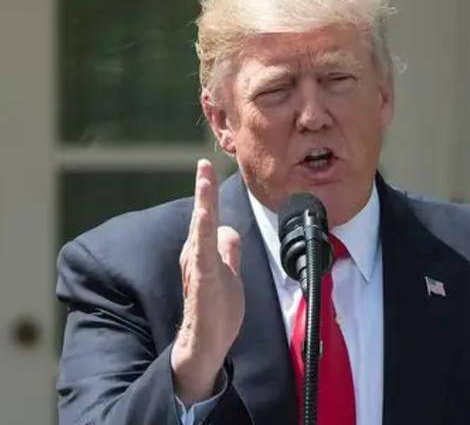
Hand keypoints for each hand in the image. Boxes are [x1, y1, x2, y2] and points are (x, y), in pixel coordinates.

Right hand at [171, 159, 244, 404]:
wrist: (206, 347)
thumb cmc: (216, 313)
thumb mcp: (230, 275)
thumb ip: (229, 252)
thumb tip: (228, 229)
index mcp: (205, 254)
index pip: (208, 218)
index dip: (208, 193)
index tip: (207, 167)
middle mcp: (198, 258)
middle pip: (202, 218)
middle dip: (204, 190)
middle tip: (204, 163)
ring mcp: (199, 270)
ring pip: (200, 232)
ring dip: (203, 206)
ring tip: (204, 181)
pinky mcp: (202, 284)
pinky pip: (203, 256)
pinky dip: (203, 236)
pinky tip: (206, 218)